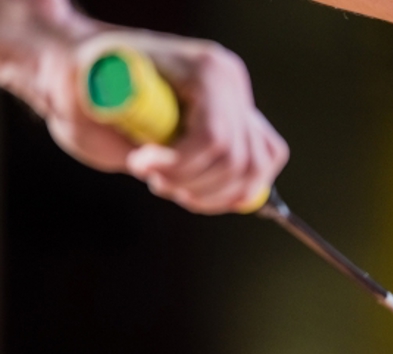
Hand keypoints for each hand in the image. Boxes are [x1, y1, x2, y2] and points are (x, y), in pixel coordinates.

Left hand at [72, 32, 287, 213]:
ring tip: (171, 185)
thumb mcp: (81, 100)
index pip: (215, 138)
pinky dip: (234, 191)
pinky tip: (198, 190)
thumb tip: (137, 152)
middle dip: (192, 183)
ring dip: (211, 194)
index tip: (139, 163)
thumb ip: (103, 123)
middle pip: (237, 161)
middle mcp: (233, 83)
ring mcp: (241, 104)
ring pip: (253, 171)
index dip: (179, 165)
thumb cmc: (84, 86)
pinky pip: (262, 166)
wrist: (94, 75)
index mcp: (205, 70)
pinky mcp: (243, 125)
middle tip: (153, 179)